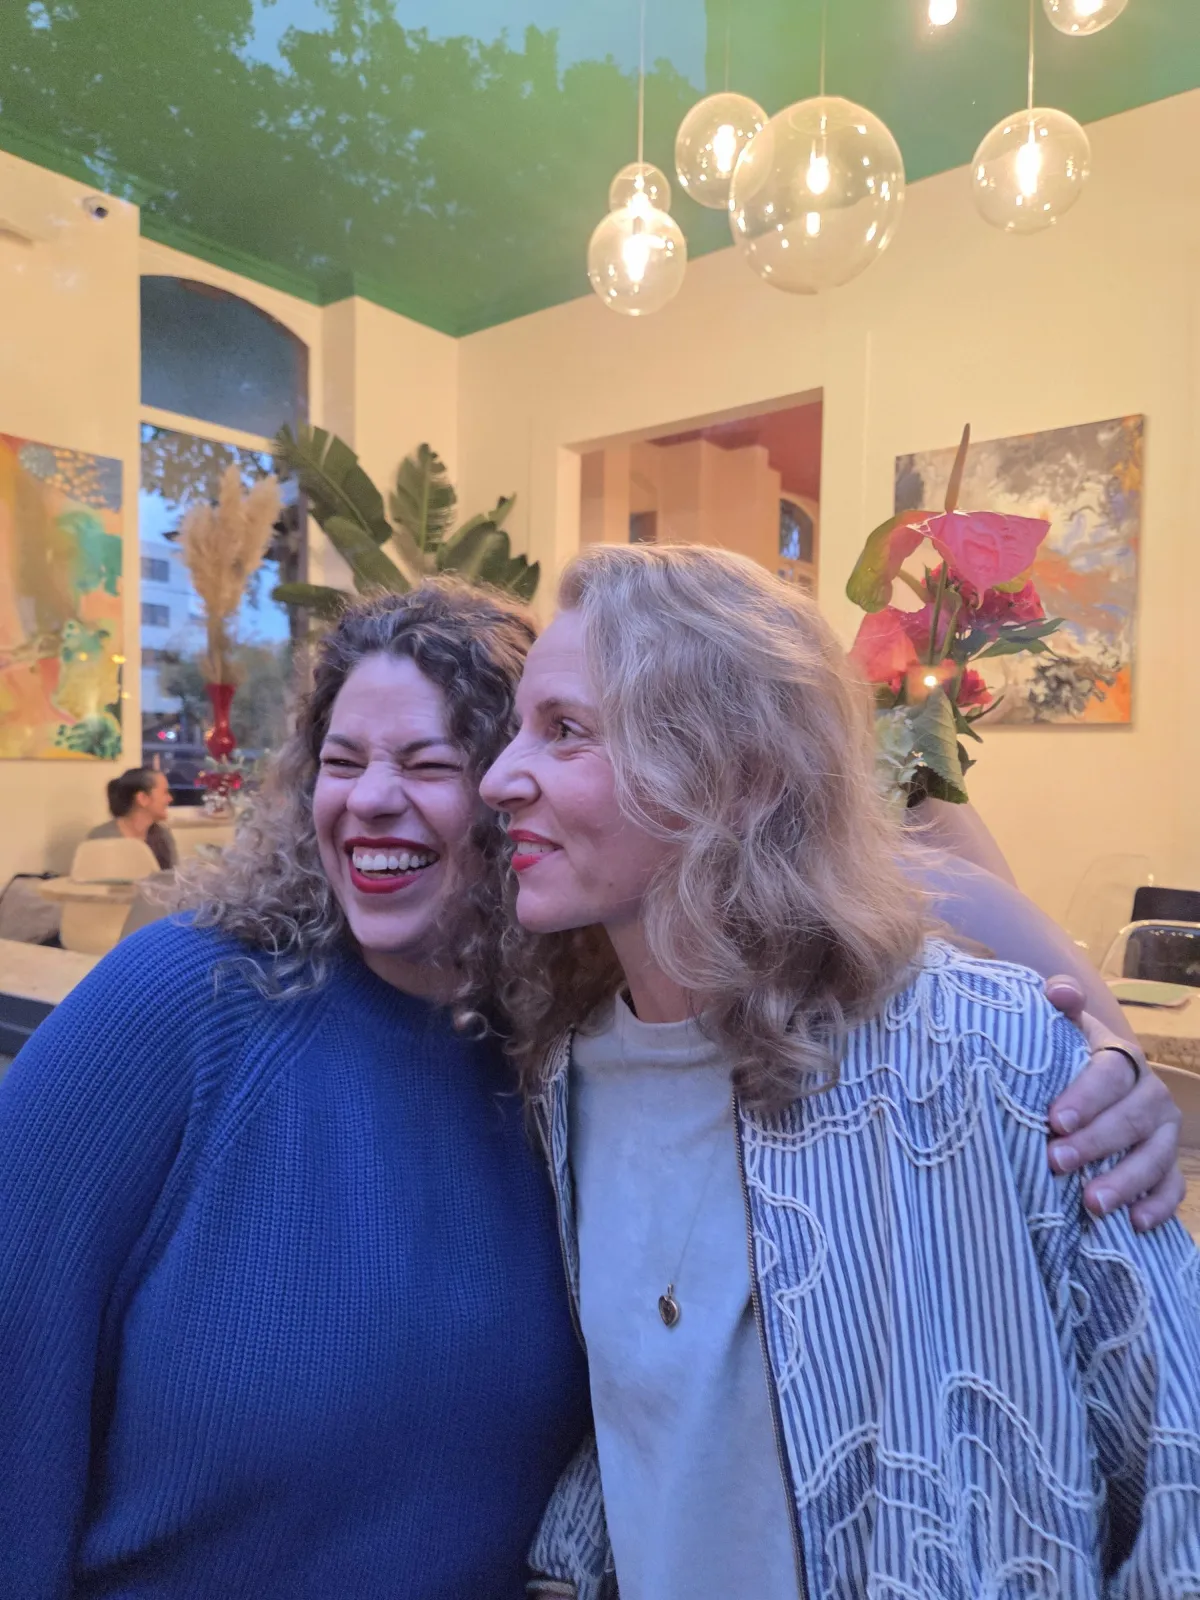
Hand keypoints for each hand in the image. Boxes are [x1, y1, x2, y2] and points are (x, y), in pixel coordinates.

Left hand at [1043, 975, 1183, 1231]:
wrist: (1092, 1084)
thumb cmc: (1068, 1060)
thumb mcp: (1063, 1031)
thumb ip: (1060, 1007)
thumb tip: (1060, 991)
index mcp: (1123, 1059)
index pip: (1109, 1075)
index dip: (1085, 1097)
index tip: (1053, 1121)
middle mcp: (1151, 1094)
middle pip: (1132, 1119)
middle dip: (1096, 1143)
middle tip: (1056, 1162)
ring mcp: (1164, 1132)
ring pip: (1155, 1157)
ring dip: (1125, 1181)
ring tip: (1092, 1204)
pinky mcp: (1169, 1165)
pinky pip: (1173, 1187)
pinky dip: (1158, 1206)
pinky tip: (1135, 1223)